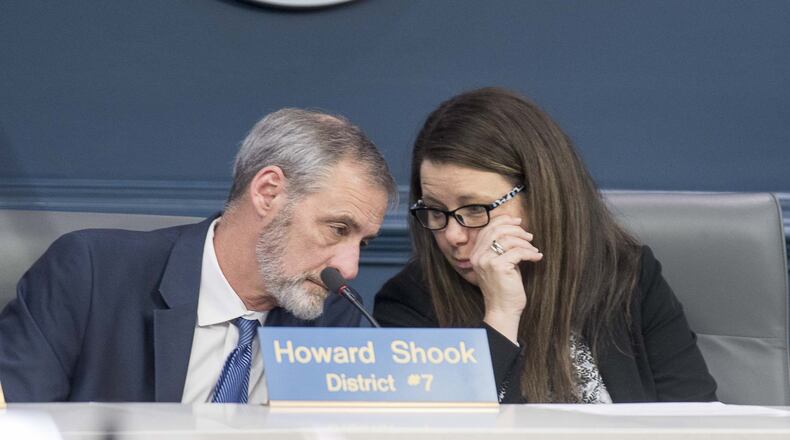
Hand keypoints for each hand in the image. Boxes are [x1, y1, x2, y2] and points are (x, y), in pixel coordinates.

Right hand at [469, 215, 542, 342]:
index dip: (504, 221)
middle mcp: (478, 256)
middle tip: (529, 236)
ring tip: (533, 249)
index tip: (518, 221)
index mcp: (476, 254)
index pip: (488, 229)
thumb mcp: (499, 264)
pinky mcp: (498, 267)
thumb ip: (501, 248)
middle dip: (516, 230)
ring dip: (525, 242)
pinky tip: (537, 257)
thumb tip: (516, 228)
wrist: (502, 309)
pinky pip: (518, 252)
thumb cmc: (504, 288)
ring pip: (508, 239)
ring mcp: (487, 261)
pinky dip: (530, 253)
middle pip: (497, 230)